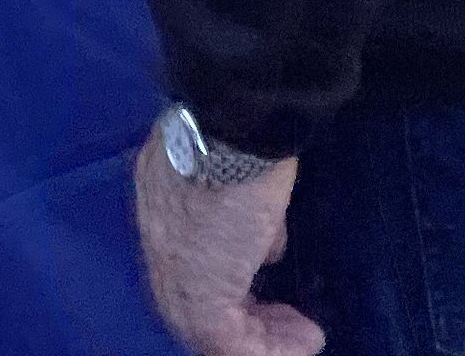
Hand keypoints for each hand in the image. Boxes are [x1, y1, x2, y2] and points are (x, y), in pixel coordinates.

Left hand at [132, 144, 317, 355]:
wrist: (231, 130)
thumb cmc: (242, 138)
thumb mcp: (247, 172)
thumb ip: (248, 211)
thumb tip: (267, 243)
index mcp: (164, 199)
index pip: (190, 252)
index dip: (229, 273)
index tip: (264, 280)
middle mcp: (159, 238)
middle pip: (197, 294)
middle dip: (245, 313)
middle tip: (285, 321)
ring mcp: (174, 272)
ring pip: (210, 327)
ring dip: (263, 337)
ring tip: (301, 337)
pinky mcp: (200, 298)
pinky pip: (231, 342)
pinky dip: (271, 350)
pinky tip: (305, 341)